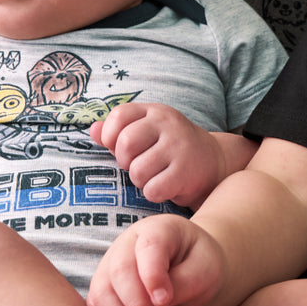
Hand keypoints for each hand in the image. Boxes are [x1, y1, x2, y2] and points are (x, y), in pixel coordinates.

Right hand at [87, 214, 223, 305]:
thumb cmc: (201, 267)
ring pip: (103, 292)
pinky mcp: (104, 286)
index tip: (164, 302)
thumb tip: (157, 303)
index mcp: (159, 229)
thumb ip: (183, 283)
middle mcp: (129, 242)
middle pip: (120, 271)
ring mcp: (111, 263)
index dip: (153, 277)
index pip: (148, 247)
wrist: (193, 274)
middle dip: (138, 304)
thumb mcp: (205, 271)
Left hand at [92, 102, 224, 205]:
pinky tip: (165, 187)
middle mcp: (168, 124)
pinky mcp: (186, 171)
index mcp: (155, 112)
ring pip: (138, 171)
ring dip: (140, 181)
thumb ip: (118, 131)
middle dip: (125, 162)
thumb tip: (92, 130)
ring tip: (153, 177)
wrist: (214, 161)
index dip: (110, 135)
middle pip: (126, 143)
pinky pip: (153, 189)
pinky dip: (154, 193)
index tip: (119, 147)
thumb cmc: (170, 148)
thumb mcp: (148, 132)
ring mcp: (179, 147)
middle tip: (137, 166)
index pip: (120, 114)